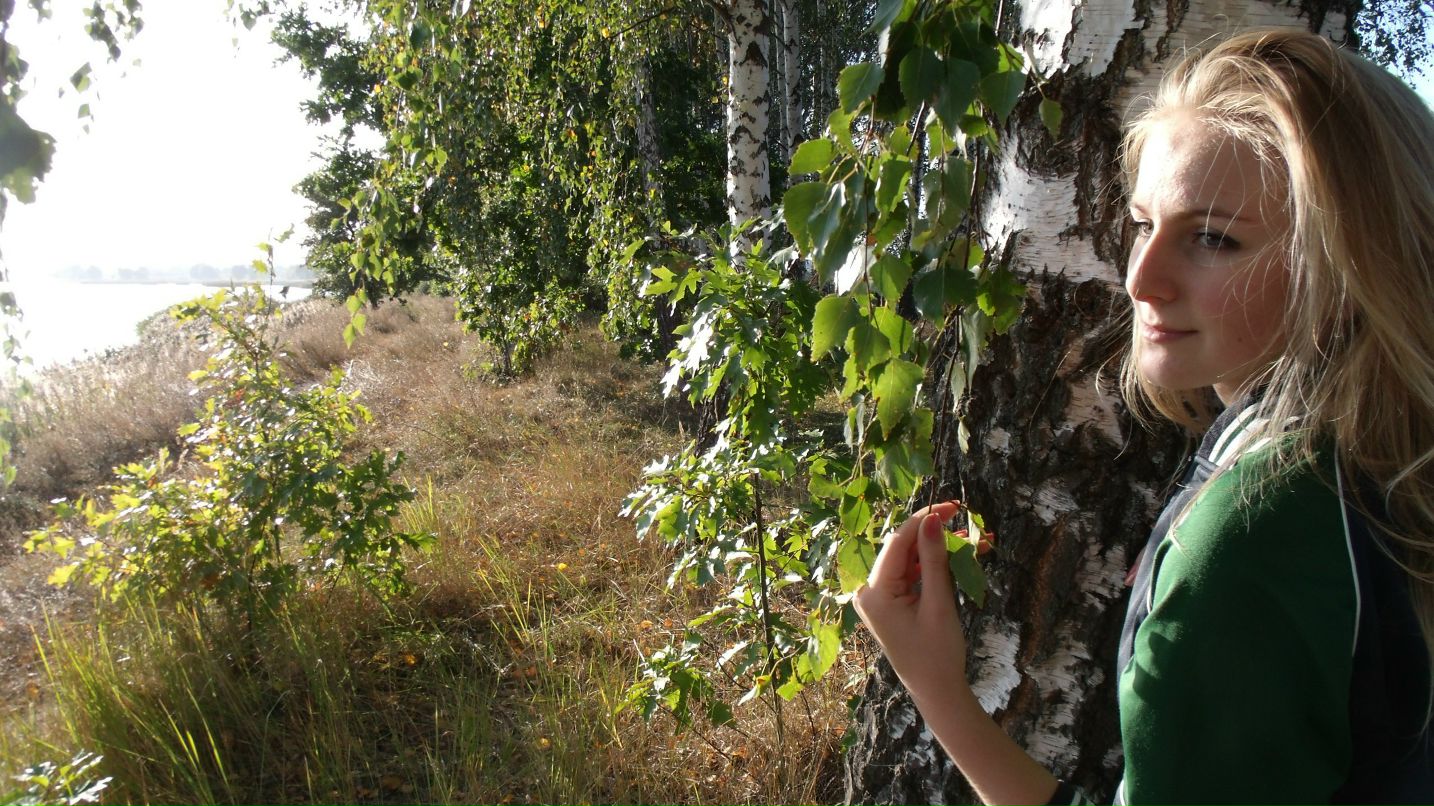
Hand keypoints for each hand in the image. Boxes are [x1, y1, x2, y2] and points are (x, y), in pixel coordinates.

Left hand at [853, 501, 969, 701]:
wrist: (936, 692)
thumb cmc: (937, 653)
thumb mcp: (938, 603)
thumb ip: (934, 559)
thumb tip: (933, 519)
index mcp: (874, 591)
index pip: (898, 542)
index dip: (924, 519)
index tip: (952, 505)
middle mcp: (870, 590)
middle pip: (903, 548)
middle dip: (935, 533)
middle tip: (966, 519)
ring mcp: (879, 596)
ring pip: (910, 559)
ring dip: (939, 549)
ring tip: (975, 540)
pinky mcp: (891, 602)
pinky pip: (912, 574)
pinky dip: (934, 566)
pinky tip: (961, 556)